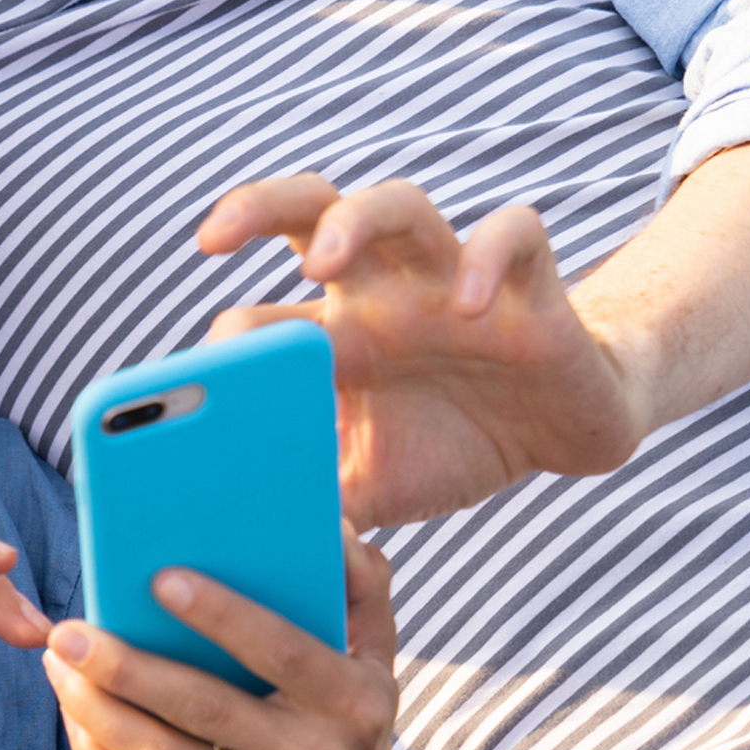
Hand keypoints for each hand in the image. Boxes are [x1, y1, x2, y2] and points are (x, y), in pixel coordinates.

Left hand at [42, 531, 405, 749]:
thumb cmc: (350, 722)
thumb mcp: (377, 654)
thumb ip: (360, 583)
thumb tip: (326, 521)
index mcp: (352, 702)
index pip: (281, 652)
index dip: (222, 616)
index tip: (158, 579)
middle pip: (203, 708)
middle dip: (125, 667)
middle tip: (69, 630)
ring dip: (96, 710)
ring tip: (60, 663)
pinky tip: (74, 713)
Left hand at [198, 174, 646, 526]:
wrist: (563, 435)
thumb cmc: (450, 450)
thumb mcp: (370, 489)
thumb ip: (308, 508)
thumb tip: (239, 545)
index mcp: (331, 338)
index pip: (259, 311)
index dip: (222, 339)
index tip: (186, 381)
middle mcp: (380, 293)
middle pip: (308, 212)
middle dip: (256, 207)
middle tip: (211, 238)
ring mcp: (449, 280)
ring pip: (399, 205)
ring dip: (355, 220)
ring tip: (321, 262)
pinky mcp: (528, 285)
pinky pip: (513, 234)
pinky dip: (488, 257)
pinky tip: (470, 306)